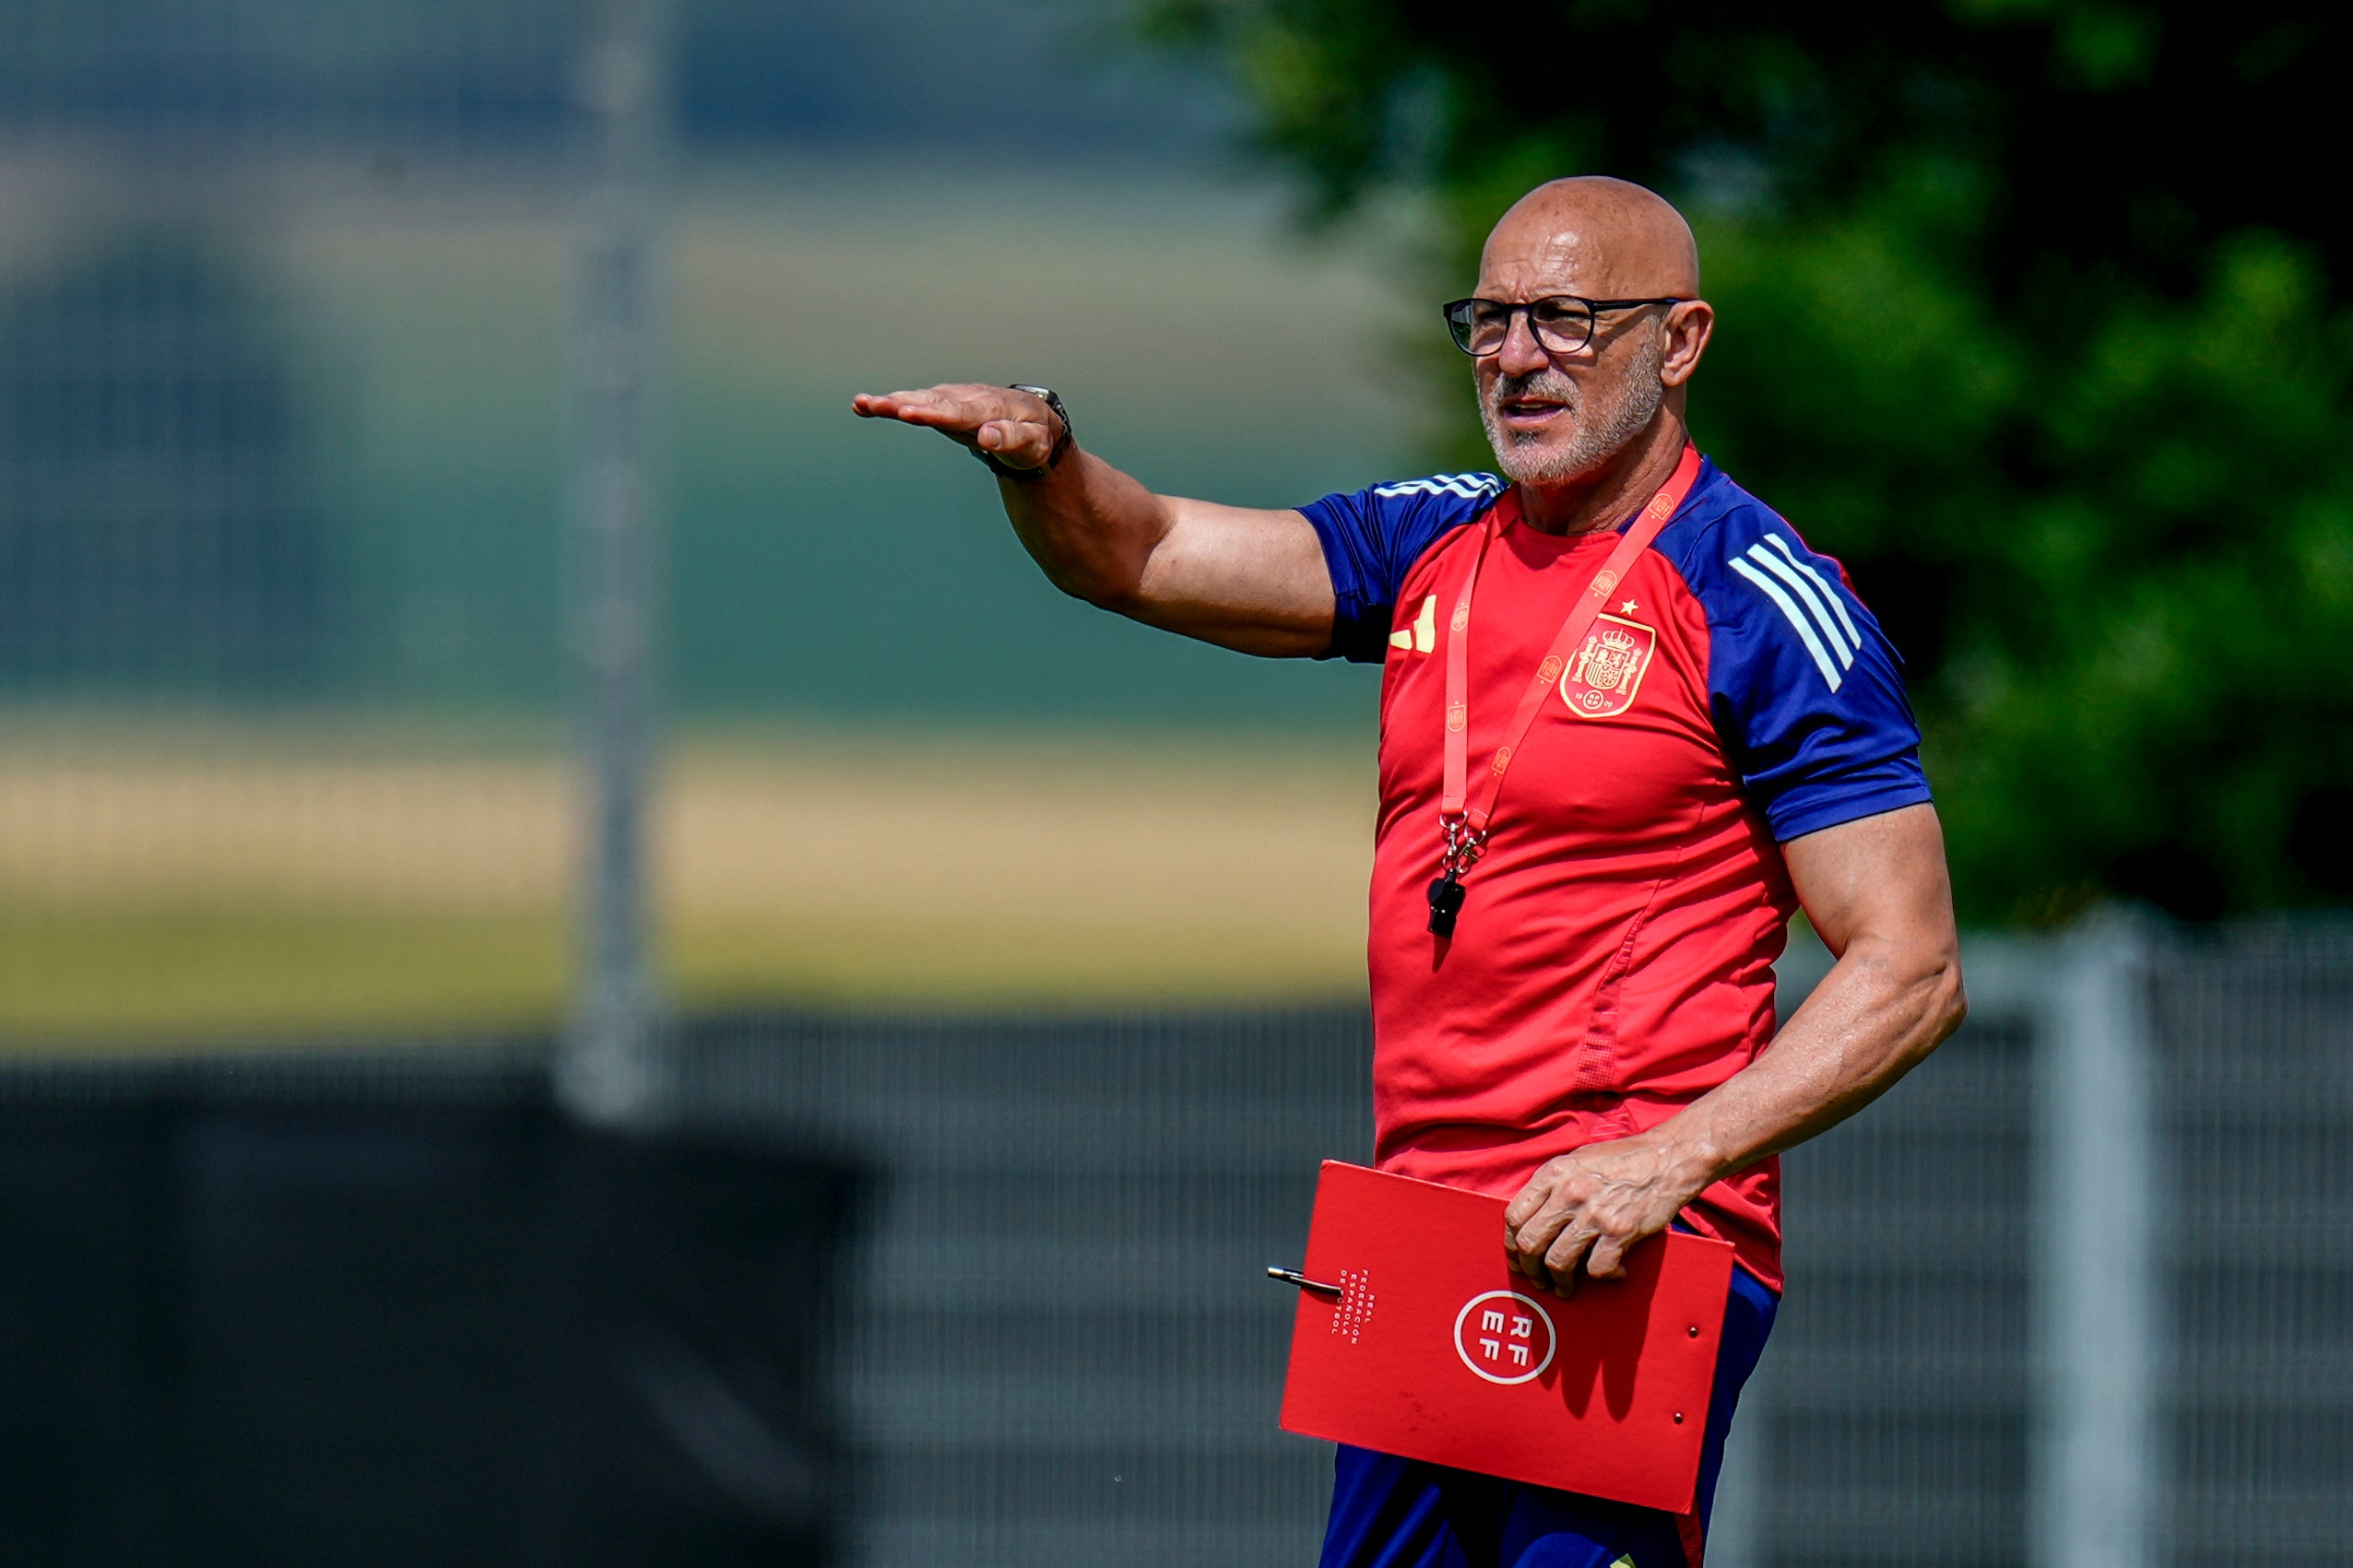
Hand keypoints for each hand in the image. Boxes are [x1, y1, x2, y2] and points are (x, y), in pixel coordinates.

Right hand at [850, 383, 1064, 471]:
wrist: (1033, 418)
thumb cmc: (1034, 433)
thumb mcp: (1032, 441)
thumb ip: (1010, 438)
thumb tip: (986, 437)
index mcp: (989, 409)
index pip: (959, 412)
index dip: (935, 413)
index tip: (910, 415)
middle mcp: (966, 399)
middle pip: (932, 402)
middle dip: (904, 404)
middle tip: (877, 406)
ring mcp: (952, 400)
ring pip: (919, 399)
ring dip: (890, 401)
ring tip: (862, 404)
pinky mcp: (942, 405)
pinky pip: (914, 403)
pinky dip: (890, 404)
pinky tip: (863, 406)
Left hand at [1500, 1134, 1704, 1296]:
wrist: (1667, 1159)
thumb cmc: (1622, 1160)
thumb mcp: (1576, 1161)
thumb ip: (1552, 1185)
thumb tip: (1533, 1219)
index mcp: (1553, 1173)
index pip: (1514, 1215)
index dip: (1511, 1244)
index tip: (1517, 1258)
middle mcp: (1568, 1193)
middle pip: (1530, 1242)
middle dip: (1530, 1269)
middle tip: (1537, 1280)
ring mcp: (1593, 1213)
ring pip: (1558, 1261)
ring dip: (1560, 1282)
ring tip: (1565, 1288)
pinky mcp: (1619, 1232)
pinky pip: (1597, 1268)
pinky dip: (1604, 1277)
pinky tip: (1613, 1273)